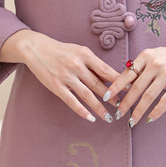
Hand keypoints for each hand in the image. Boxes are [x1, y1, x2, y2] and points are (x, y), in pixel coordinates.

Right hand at [0, 29, 120, 122]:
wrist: (36, 48)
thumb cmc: (61, 50)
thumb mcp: (79, 51)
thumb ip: (93, 64)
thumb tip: (111, 77)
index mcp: (85, 54)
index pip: (106, 70)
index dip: (119, 82)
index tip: (130, 90)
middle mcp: (77, 65)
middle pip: (99, 85)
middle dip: (112, 98)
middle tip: (123, 107)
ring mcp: (66, 76)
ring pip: (87, 95)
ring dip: (99, 108)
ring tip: (109, 117)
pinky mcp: (56, 86)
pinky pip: (71, 101)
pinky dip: (82, 111)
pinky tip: (90, 118)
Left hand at [104, 32, 165, 125]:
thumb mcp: (154, 54)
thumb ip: (141, 66)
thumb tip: (123, 82)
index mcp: (146, 56)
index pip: (127, 74)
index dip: (115, 87)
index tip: (105, 97)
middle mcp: (155, 64)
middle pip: (135, 88)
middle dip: (125, 103)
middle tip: (117, 114)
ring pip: (148, 97)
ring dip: (138, 111)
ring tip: (131, 121)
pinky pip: (165, 101)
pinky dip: (156, 112)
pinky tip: (149, 119)